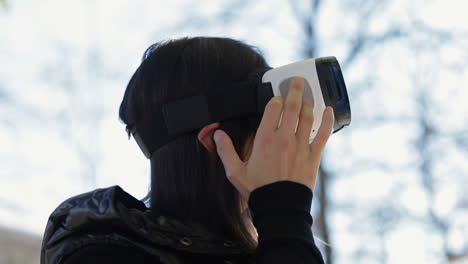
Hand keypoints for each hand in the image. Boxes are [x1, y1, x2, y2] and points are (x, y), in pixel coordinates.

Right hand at [213, 77, 334, 200]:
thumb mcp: (235, 171)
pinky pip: (323, 134)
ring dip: (308, 101)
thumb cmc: (258, 190)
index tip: (276, 96)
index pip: (273, 109)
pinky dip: (327, 120)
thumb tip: (217, 134)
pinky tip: (328, 110)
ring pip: (307, 116)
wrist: (280, 208)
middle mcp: (284, 139)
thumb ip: (225, 150)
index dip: (276, 99)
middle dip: (295, 90)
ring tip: (308, 93)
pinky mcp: (313, 156)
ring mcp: (301, 146)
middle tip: (296, 80)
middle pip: (292, 107)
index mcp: (264, 140)